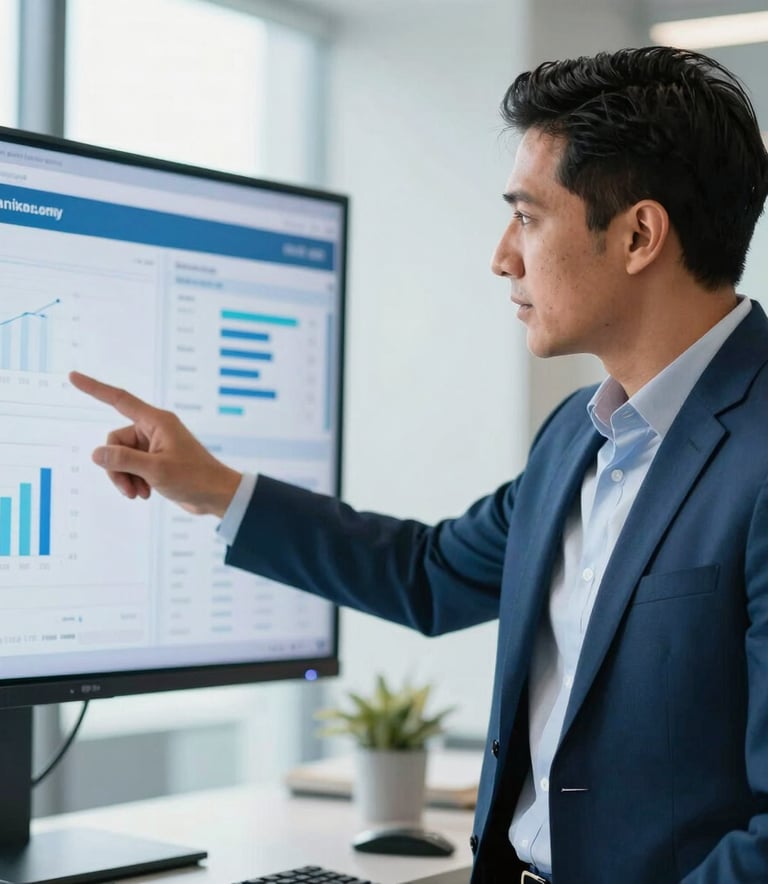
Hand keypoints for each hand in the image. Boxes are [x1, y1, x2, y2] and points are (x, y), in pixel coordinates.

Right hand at [68, 371, 241, 516]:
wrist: (216, 496)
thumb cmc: (194, 478)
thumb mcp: (155, 470)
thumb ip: (123, 460)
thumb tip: (96, 454)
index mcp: (157, 421)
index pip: (119, 400)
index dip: (94, 388)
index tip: (73, 376)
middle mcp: (153, 429)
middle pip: (114, 441)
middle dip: (116, 467)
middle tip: (130, 489)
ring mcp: (153, 445)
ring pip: (120, 457)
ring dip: (125, 478)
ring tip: (139, 494)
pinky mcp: (154, 461)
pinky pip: (130, 467)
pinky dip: (133, 481)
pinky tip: (146, 493)